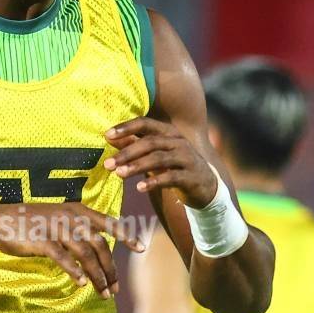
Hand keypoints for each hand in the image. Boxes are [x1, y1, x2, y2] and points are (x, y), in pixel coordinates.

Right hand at [0, 202, 144, 297]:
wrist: (2, 221)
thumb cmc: (33, 222)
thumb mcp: (60, 218)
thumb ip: (79, 229)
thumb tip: (99, 249)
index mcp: (78, 210)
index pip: (108, 223)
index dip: (126, 236)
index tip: (141, 249)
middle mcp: (71, 217)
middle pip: (100, 245)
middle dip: (110, 269)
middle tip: (115, 288)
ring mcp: (57, 228)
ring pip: (86, 254)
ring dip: (97, 276)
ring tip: (103, 293)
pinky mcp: (43, 241)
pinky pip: (63, 258)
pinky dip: (74, 272)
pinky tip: (81, 284)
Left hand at [104, 117, 218, 208]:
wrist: (206, 187)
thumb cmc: (175, 167)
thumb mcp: (155, 155)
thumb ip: (135, 145)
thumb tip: (109, 138)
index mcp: (169, 132)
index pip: (145, 123)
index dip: (126, 127)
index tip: (107, 135)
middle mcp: (178, 142)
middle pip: (149, 142)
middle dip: (127, 153)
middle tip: (107, 164)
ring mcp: (187, 158)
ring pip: (158, 159)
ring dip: (136, 166)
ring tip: (119, 174)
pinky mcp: (191, 177)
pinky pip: (171, 178)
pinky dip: (154, 182)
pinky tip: (139, 188)